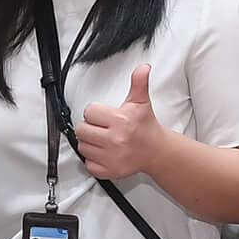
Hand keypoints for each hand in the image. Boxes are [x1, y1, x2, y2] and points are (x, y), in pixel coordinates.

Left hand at [75, 64, 166, 179]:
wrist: (156, 151)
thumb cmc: (146, 127)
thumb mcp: (141, 102)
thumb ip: (139, 83)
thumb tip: (143, 68)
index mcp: (121, 121)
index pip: (89, 112)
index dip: (95, 113)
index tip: (104, 116)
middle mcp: (115, 140)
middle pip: (81, 130)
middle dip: (90, 127)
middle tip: (101, 128)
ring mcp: (112, 157)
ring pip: (82, 147)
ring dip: (89, 143)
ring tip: (102, 140)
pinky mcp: (110, 171)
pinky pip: (88, 164)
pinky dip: (93, 159)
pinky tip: (103, 153)